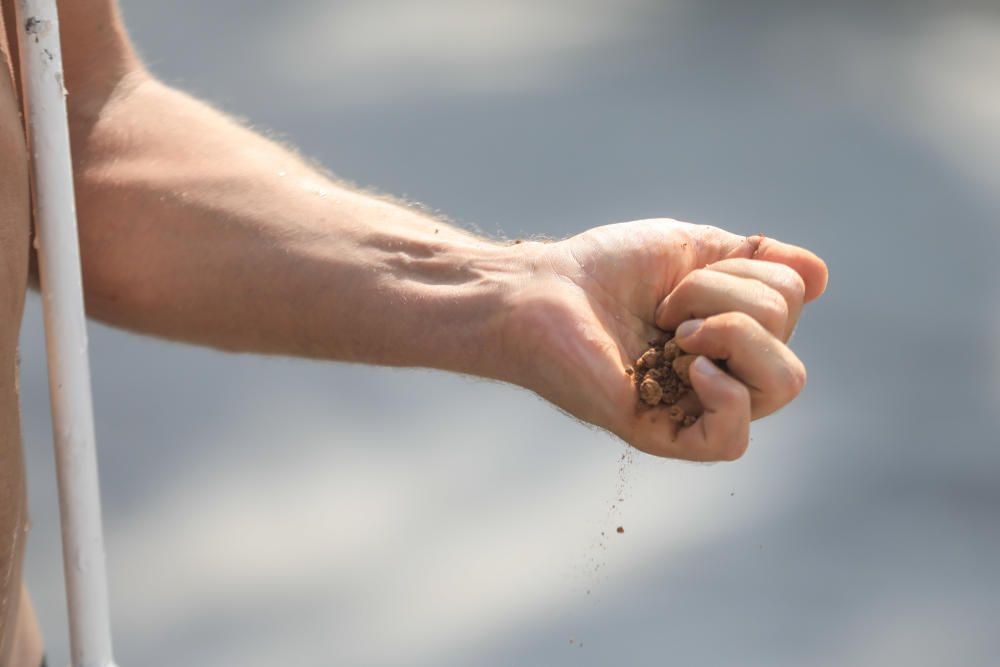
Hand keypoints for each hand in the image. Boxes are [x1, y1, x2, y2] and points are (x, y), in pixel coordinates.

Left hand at [501, 219, 827, 460]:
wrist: (539, 290)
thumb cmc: (604, 268)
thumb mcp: (691, 249)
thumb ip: (757, 260)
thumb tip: (822, 277)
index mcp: (731, 335)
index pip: (791, 306)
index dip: (748, 274)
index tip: (682, 274)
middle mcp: (721, 376)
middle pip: (793, 356)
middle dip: (742, 304)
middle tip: (671, 307)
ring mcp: (692, 408)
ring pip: (782, 386)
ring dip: (733, 333)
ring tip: (673, 330)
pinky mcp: (659, 433)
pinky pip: (732, 441)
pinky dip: (726, 394)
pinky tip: (690, 366)